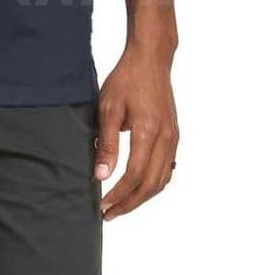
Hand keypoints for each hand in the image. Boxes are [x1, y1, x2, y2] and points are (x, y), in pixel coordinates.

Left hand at [94, 45, 178, 219]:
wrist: (150, 60)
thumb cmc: (125, 80)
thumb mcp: (108, 108)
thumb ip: (107, 143)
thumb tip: (101, 175)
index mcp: (148, 131)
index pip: (134, 175)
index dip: (118, 195)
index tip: (102, 205)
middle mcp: (166, 138)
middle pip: (150, 184)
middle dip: (129, 203)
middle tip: (109, 214)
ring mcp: (173, 137)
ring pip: (162, 179)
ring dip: (142, 197)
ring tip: (121, 205)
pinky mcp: (174, 134)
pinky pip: (167, 168)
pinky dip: (154, 184)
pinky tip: (139, 188)